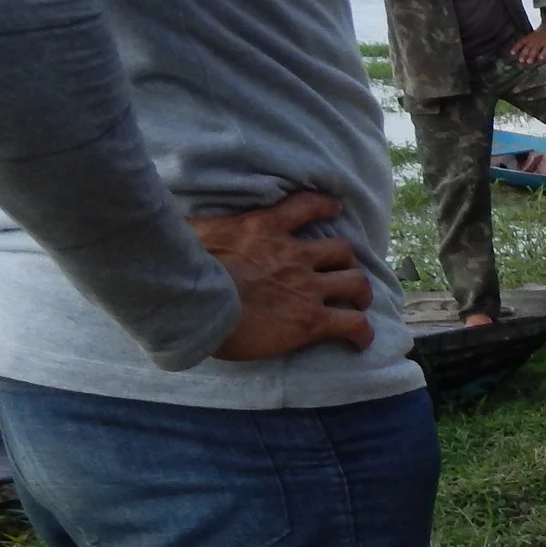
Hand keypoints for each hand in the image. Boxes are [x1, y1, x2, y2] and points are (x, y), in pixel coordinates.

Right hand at [191, 191, 373, 359]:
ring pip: (355, 283)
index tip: (335, 208)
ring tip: (358, 304)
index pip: (306, 206)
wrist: (192, 302)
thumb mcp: (195, 232)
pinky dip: (362, 332)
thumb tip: (195, 228)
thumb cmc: (183, 267)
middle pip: (341, 250)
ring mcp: (307, 287)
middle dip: (346, 262)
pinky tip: (360, 340)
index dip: (326, 206)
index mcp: (264, 227)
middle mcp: (294, 254)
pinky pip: (353, 324)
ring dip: (360, 294)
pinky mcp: (311, 320)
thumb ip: (211, 230)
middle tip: (341, 274)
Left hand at [508, 17, 545, 65]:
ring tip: (529, 61)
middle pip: (527, 48)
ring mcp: (541, 43)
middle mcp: (534, 41)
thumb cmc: (540, 33)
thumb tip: (520, 51)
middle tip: (521, 60)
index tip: (512, 53)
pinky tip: (541, 58)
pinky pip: (545, 50)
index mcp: (529, 38)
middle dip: (524, 54)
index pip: (521, 43)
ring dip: (532, 56)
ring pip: (535, 50)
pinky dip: (543, 54)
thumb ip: (527, 42)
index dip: (516, 48)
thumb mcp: (532, 36)